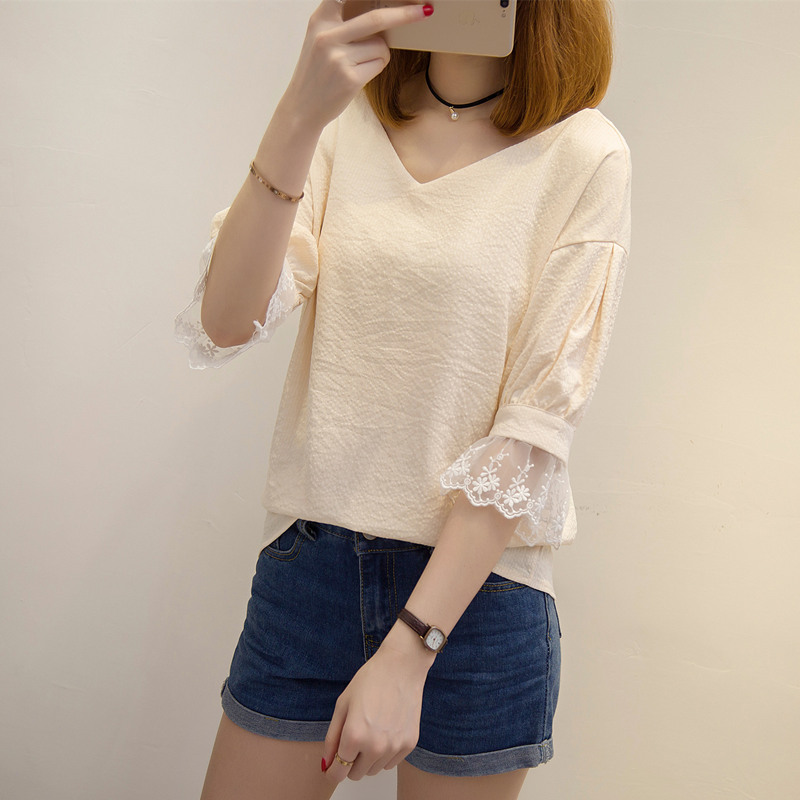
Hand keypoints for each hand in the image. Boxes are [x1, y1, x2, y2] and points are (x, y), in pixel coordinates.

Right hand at [282, 0, 432, 130]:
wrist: (302, 107)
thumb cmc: (317, 71)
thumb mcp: (321, 38)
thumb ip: (342, 21)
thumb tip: (384, 13)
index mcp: (320, 20)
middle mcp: (328, 36)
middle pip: (376, 18)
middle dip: (405, 14)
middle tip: (425, 10)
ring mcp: (338, 58)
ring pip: (382, 46)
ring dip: (380, 53)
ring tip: (359, 64)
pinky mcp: (350, 79)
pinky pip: (380, 64)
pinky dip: (376, 67)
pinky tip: (359, 75)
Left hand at [321, 639, 430, 783]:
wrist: (402, 666)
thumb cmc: (371, 679)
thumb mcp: (343, 705)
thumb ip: (332, 738)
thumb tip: (327, 763)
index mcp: (354, 736)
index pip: (338, 773)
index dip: (332, 771)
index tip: (332, 768)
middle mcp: (375, 746)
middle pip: (356, 775)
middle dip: (351, 762)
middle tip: (354, 739)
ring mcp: (394, 747)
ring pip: (374, 770)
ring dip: (369, 758)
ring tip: (371, 731)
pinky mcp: (409, 744)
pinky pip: (391, 763)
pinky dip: (385, 754)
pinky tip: (385, 731)